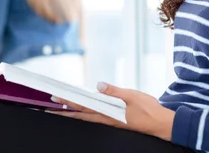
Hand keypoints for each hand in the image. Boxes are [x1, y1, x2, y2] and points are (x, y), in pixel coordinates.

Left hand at [51, 83, 174, 140]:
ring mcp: (110, 121)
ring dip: (72, 113)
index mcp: (108, 112)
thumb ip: (114, 91)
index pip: (83, 106)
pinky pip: (95, 117)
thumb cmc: (148, 109)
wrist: (160, 123)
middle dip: (64, 111)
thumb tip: (98, 85)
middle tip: (49, 107)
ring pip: (86, 117)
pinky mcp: (115, 121)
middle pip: (80, 114)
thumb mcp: (131, 96)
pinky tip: (83, 110)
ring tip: (60, 109)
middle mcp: (106, 118)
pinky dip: (85, 114)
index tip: (55, 98)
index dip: (68, 102)